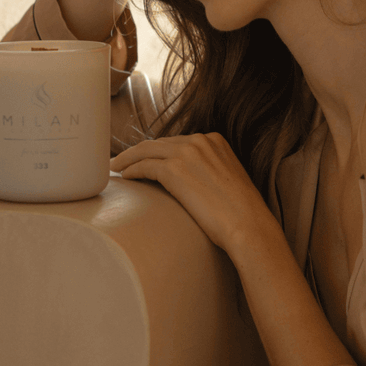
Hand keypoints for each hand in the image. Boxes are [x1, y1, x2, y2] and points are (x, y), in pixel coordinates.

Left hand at [110, 133, 277, 254]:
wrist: (248, 225)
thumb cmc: (241, 213)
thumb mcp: (228, 180)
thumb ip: (209, 171)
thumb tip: (193, 182)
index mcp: (215, 140)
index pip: (177, 142)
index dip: (158, 150)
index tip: (145, 157)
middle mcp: (200, 141)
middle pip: (159, 143)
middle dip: (139, 151)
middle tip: (122, 161)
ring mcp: (187, 153)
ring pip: (146, 150)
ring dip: (128, 158)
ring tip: (117, 167)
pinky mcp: (175, 170)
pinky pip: (144, 165)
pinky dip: (131, 170)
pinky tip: (125, 177)